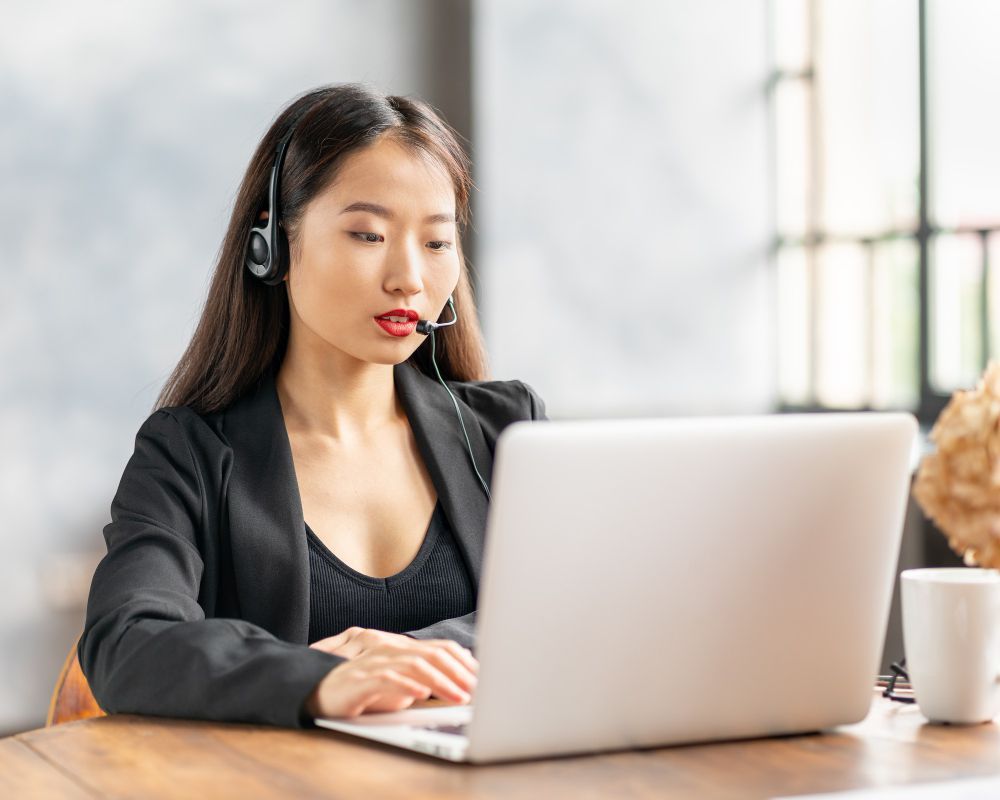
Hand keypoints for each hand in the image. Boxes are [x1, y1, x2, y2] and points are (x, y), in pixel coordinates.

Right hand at [304, 627, 478, 718]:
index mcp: (402, 649)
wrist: (319, 692)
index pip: (440, 649)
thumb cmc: (361, 690)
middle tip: (477, 689)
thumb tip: (456, 678)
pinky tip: (422, 694)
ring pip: (415, 665)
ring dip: (441, 682)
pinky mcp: (360, 678)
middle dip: (459, 672)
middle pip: (433, 654)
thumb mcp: (399, 684)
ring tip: (458, 696)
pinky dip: (408, 685)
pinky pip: (388, 679)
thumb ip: (423, 676)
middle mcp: (390, 650)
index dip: (463, 662)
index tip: (483, 678)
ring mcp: (375, 662)